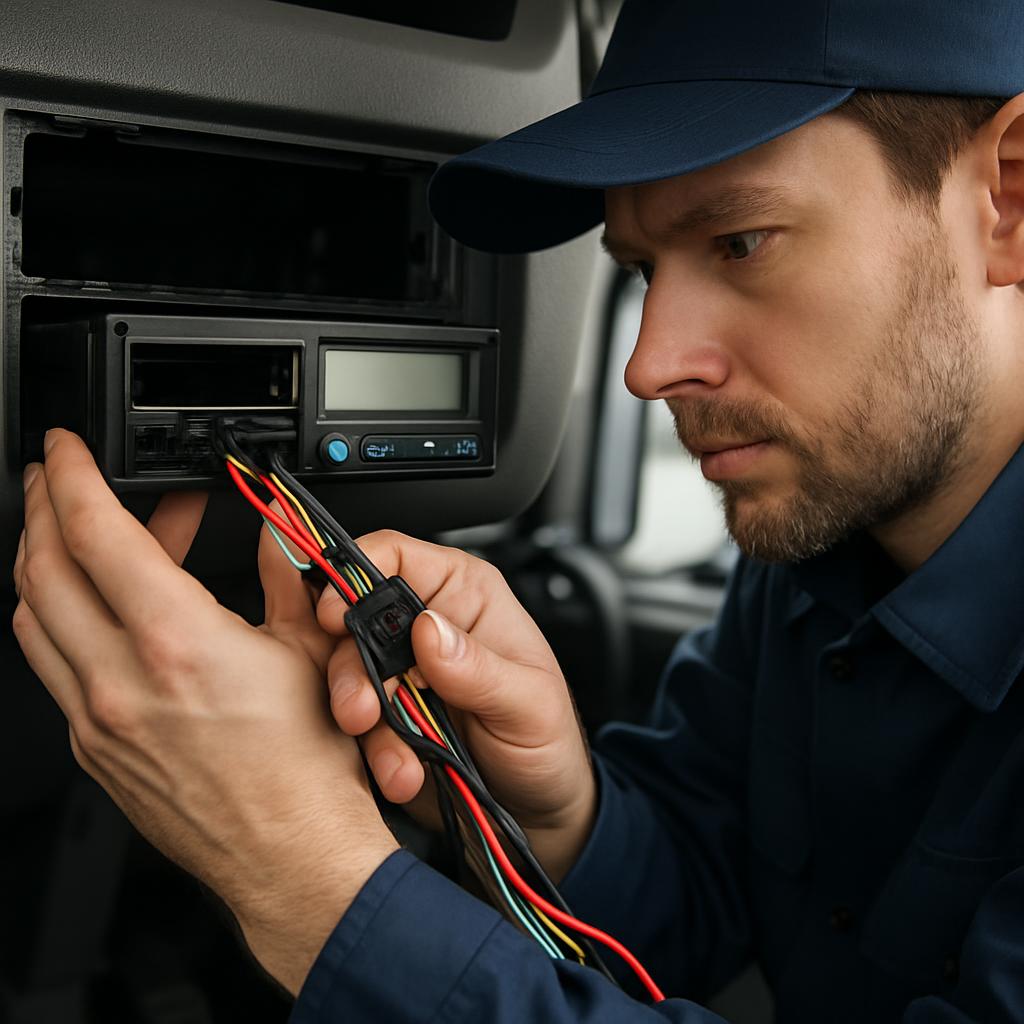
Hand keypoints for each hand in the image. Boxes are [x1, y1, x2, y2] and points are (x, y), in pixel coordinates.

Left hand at [12, 430, 397, 994]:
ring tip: (79, 538)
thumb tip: (273, 534)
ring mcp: (97, 720)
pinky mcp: (95, 750)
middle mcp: (120, 681)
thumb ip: (282, 577)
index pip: (94, 534)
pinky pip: (51, 668)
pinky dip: (60, 621)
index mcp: (176, 643)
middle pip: (41, 570)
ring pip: (31, 620)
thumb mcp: (305, 650)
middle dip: (40, 508)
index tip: (67, 451)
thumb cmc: (308, 770)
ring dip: (43, 565)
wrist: (293, 856)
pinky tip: (98, 611)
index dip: (71, 477)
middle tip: (57, 480)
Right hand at [318, 531, 595, 882]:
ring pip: (348, 676)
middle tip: (361, 711)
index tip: (335, 615)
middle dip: (350, 669)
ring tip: (396, 758)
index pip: (394, 557)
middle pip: (356, 620)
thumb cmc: (548, 740)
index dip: (355, 577)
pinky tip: (403, 773)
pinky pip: (355, 725)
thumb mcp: (528, 703)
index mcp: (463, 594)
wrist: (538, 809)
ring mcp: (402, 673)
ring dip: (360, 718)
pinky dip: (372, 753)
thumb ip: (478, 666)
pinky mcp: (386, 717)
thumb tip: (428, 628)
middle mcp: (425, 626)